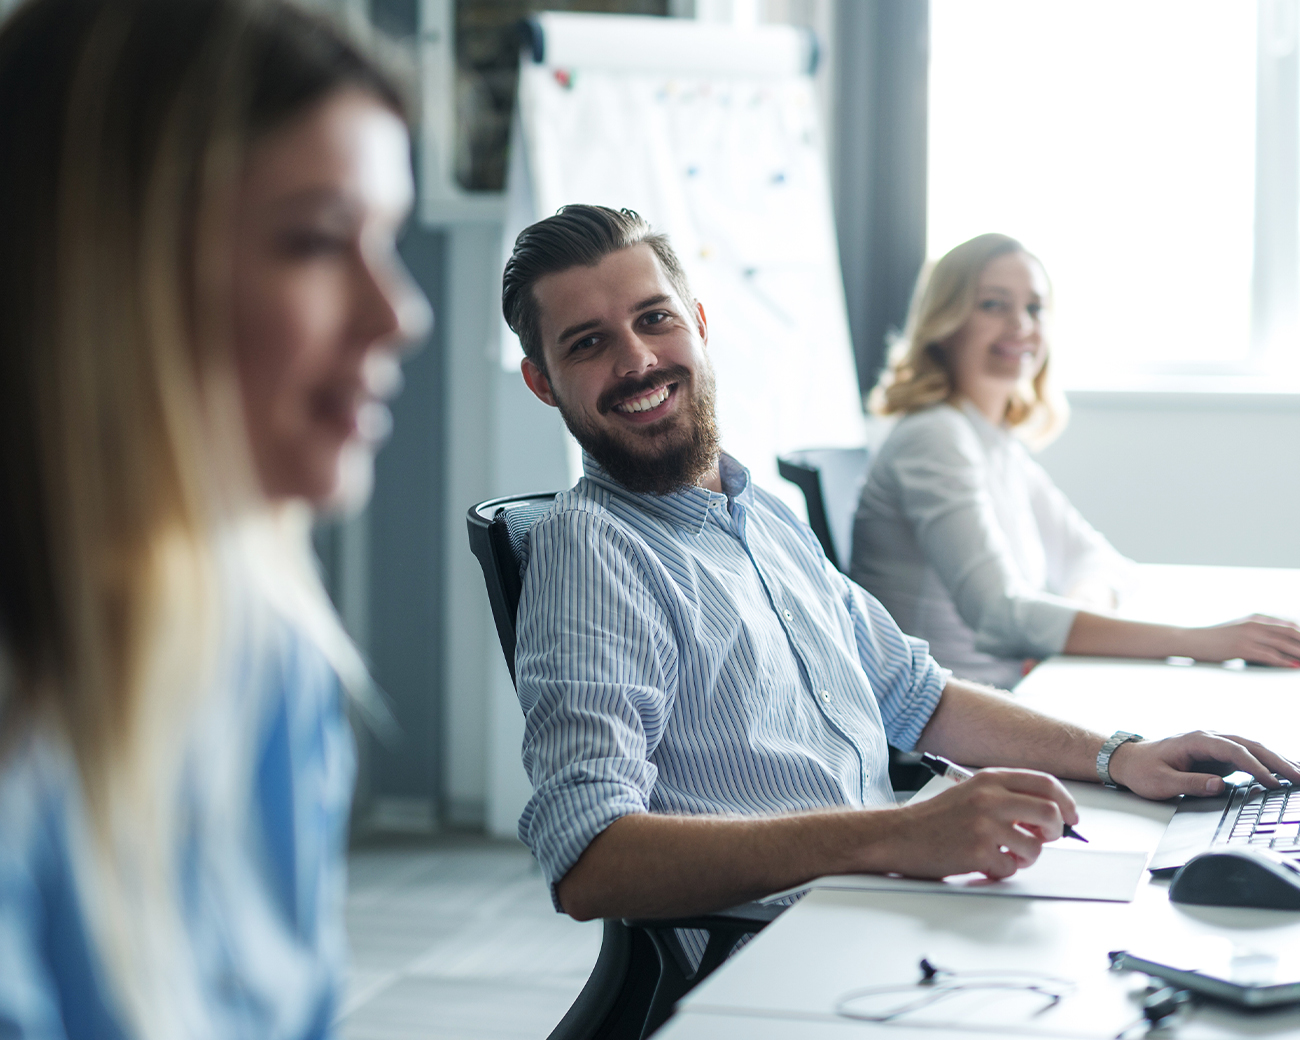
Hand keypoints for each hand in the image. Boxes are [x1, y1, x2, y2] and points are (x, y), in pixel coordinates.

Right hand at [870, 770, 1077, 881]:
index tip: (1070, 816)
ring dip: (1026, 856)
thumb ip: (1006, 797)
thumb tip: (1046, 814)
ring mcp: (984, 825)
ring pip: (1034, 846)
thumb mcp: (971, 793)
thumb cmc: (934, 818)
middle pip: (1049, 812)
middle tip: (1044, 839)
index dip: (1066, 802)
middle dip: (1055, 831)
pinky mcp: (978, 851)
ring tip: (1005, 854)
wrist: (898, 835)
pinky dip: (1002, 871)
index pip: (1045, 783)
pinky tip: (984, 863)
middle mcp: (989, 798)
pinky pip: (1011, 868)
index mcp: (990, 780)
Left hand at [1108, 731, 1299, 799]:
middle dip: (1278, 761)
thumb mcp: (1161, 782)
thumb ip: (1190, 783)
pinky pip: (1247, 756)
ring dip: (1277, 760)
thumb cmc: (1143, 770)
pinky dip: (1267, 763)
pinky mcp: (1217, 754)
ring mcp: (1214, 745)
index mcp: (1196, 740)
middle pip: (1251, 745)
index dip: (1256, 767)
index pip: (1235, 751)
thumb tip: (1220, 785)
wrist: (1129, 760)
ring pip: (1253, 748)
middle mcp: (1209, 738)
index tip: (1273, 783)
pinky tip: (1283, 773)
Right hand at [1186, 615, 1299, 666]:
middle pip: (1290, 633)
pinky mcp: (1241, 647)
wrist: (1190, 639)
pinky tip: (1293, 666)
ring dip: (1299, 653)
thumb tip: (1275, 646)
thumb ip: (1256, 633)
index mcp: (1256, 618)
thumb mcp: (1237, 631)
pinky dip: (1283, 661)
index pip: (1289, 626)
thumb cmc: (1213, 639)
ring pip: (1282, 644)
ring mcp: (1248, 635)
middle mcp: (1255, 624)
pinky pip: (1268, 655)